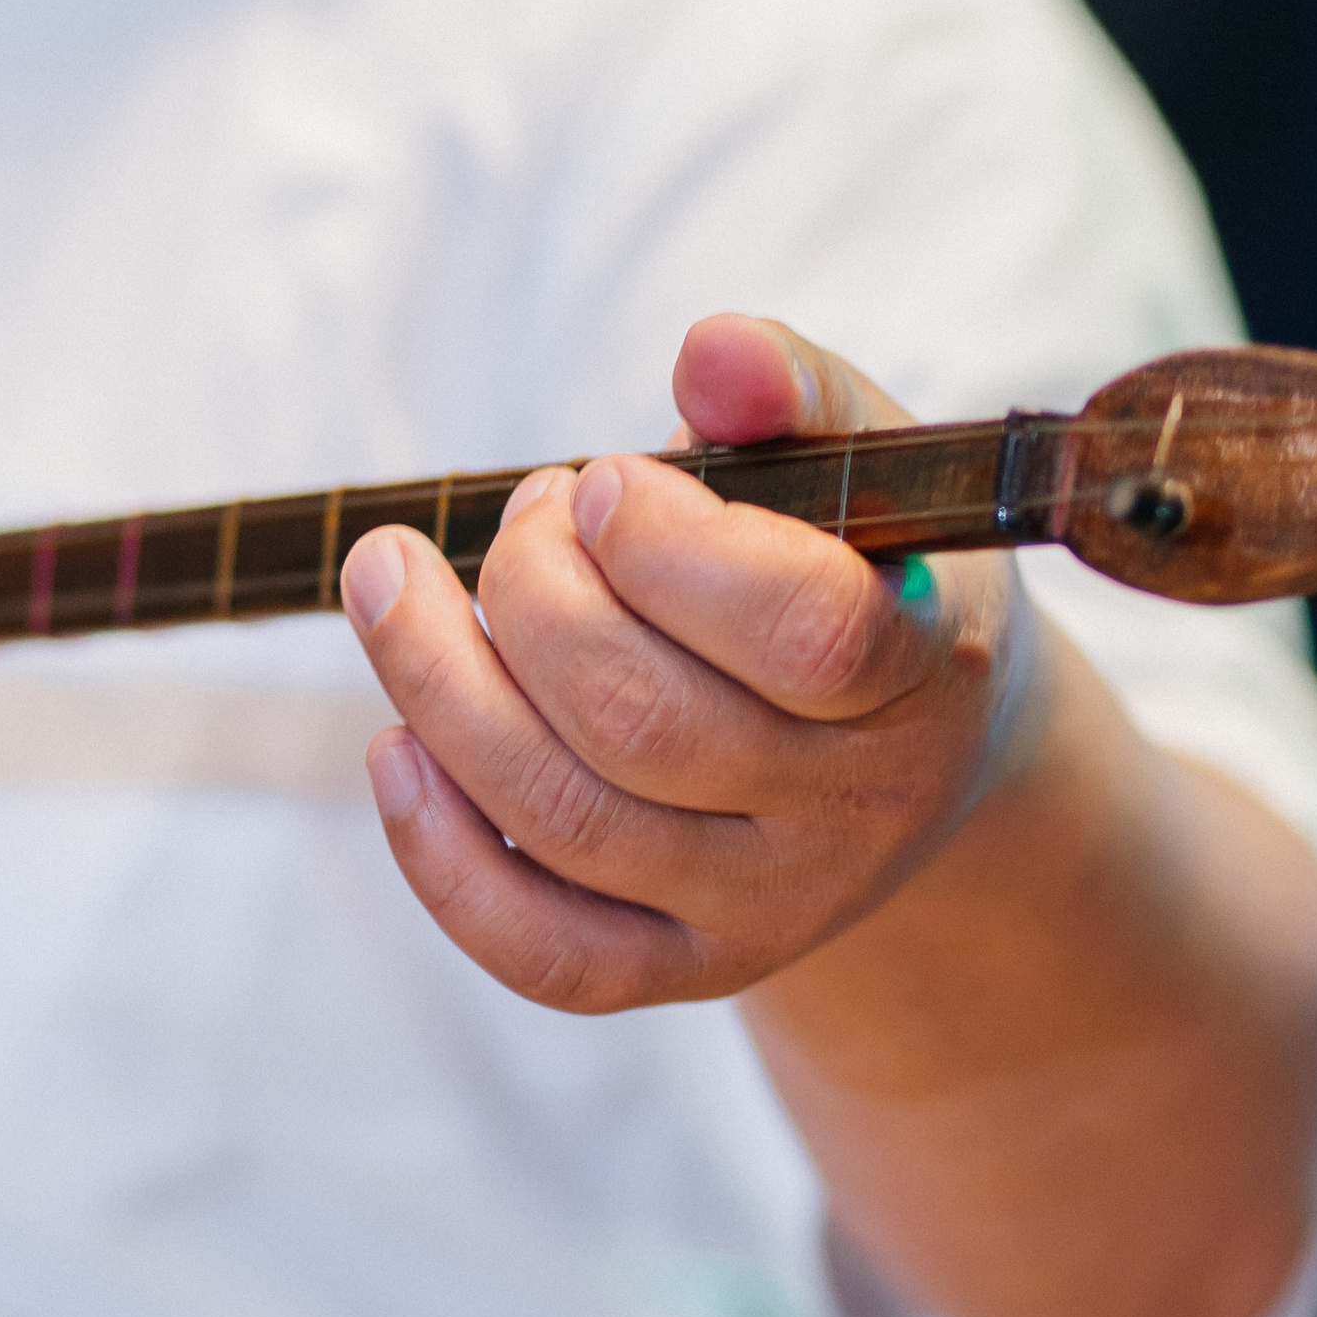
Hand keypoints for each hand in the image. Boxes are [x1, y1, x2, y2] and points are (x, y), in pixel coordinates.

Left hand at [339, 314, 1040, 1009]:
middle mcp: (855, 809)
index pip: (805, 629)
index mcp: (921, 667)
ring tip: (401, 584)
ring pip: (567, 819)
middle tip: (530, 513)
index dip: (670, 550)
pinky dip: (440, 855)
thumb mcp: (862, 465)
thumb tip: (713, 351)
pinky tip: (395, 746)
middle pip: (642, 721)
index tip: (603, 482)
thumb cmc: (863, 567)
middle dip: (529, 590)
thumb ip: (792, 391)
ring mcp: (772, 905)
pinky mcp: (686, 965)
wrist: (917, 741)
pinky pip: (546, 952)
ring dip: (440, 683)